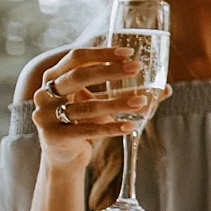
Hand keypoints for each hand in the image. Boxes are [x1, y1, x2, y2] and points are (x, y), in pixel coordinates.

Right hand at [31, 46, 154, 168]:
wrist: (64, 157)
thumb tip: (166, 88)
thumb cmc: (84, 123)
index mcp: (54, 79)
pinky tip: (131, 126)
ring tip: (142, 102)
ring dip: (117, 103)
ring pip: (87, 107)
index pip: (75, 58)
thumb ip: (124, 93)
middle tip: (137, 68)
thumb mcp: (100, 104)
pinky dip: (111, 128)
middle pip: (78, 76)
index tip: (128, 53)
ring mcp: (45, 116)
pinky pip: (88, 130)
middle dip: (109, 71)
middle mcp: (44, 94)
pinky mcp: (54, 137)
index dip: (101, 53)